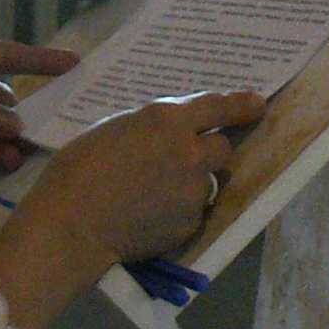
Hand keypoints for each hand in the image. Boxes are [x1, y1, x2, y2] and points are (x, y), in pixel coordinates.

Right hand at [0, 89, 266, 328]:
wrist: (72, 224)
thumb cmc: (78, 169)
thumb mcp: (115, 128)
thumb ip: (152, 127)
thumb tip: (171, 133)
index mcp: (167, 120)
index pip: (218, 107)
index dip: (240, 105)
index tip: (256, 104)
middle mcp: (190, 152)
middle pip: (223, 149)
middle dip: (210, 152)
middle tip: (187, 160)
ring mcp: (193, 190)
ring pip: (208, 182)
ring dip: (192, 184)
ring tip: (155, 194)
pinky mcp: (190, 223)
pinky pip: (194, 212)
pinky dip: (179, 212)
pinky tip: (150, 216)